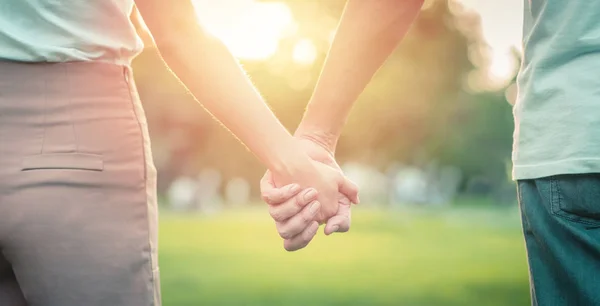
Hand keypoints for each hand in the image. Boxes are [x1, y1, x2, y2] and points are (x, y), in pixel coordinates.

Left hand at [260, 135, 358, 250]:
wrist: (315, 153)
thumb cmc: (328, 177)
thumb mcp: (341, 193)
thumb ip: (344, 213)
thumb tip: (331, 229)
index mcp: (301, 222)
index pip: (295, 242)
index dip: (305, 237)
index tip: (321, 224)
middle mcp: (286, 215)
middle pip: (285, 232)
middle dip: (302, 221)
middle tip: (316, 204)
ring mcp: (277, 201)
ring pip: (277, 215)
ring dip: (294, 206)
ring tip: (311, 192)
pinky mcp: (270, 186)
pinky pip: (269, 197)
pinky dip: (282, 194)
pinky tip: (296, 186)